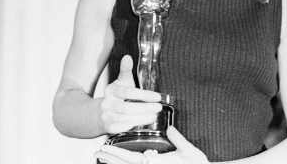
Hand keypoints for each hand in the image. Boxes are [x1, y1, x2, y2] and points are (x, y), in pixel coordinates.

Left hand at [94, 126, 209, 163]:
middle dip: (110, 159)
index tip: (104, 148)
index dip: (117, 154)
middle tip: (96, 152)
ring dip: (115, 163)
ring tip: (102, 157)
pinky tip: (119, 162)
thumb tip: (170, 127)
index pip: (132, 159)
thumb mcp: (190, 151)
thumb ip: (179, 139)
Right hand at [99, 55, 162, 133]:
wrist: (98, 113)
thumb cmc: (115, 96)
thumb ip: (125, 70)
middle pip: (126, 107)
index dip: (143, 95)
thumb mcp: (120, 82)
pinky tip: (137, 125)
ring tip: (154, 116)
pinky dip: (126, 127)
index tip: (157, 97)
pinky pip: (115, 129)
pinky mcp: (107, 127)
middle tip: (158, 108)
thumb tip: (127, 57)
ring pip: (123, 118)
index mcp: (111, 90)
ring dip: (140, 118)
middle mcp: (107, 103)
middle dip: (144, 108)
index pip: (128, 92)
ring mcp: (106, 116)